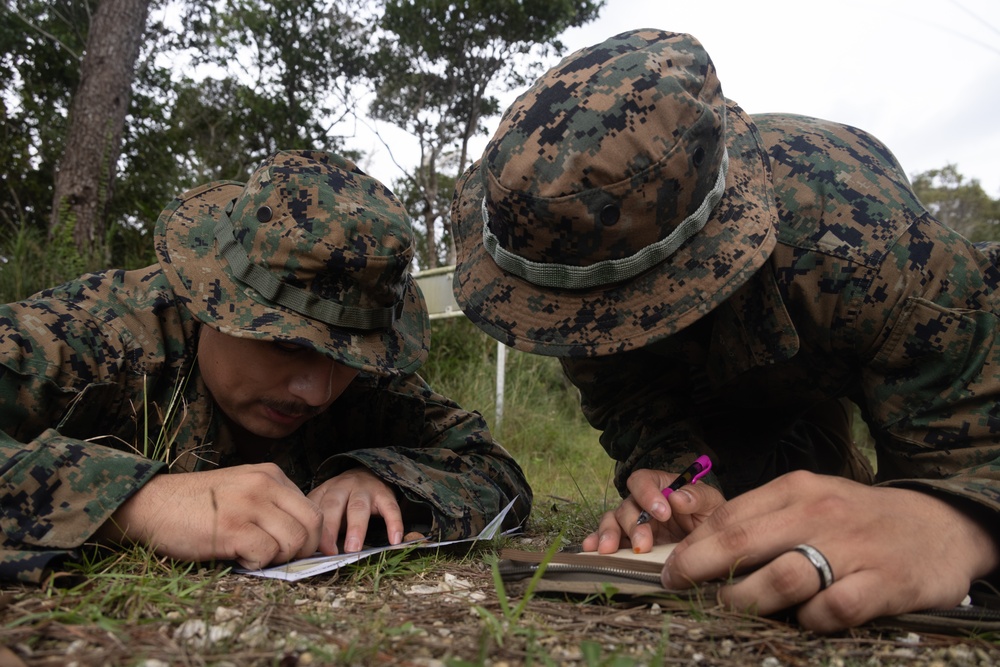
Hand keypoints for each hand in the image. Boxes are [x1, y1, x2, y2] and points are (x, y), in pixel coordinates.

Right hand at [96, 463, 323, 569]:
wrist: (151, 505)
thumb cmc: (197, 505)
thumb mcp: (243, 490)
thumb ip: (273, 506)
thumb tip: (304, 540)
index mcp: (271, 474)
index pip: (313, 510)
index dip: (309, 538)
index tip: (293, 551)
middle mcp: (265, 484)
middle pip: (313, 525)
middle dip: (302, 551)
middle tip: (276, 558)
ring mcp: (250, 504)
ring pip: (295, 542)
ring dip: (277, 558)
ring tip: (252, 554)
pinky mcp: (233, 528)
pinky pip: (267, 554)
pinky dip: (256, 564)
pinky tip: (238, 557)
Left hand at [307, 468, 403, 553]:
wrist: (369, 472)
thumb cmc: (345, 497)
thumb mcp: (327, 503)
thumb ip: (320, 523)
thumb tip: (312, 551)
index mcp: (326, 490)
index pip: (317, 510)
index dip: (316, 531)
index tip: (317, 551)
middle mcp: (343, 486)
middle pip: (334, 505)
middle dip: (330, 529)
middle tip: (331, 552)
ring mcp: (365, 488)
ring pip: (359, 507)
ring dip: (356, 528)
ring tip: (354, 549)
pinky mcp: (385, 493)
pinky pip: (391, 508)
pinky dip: (394, 524)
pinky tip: (394, 540)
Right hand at [581, 468, 724, 553]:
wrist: (711, 545)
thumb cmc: (710, 517)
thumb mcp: (712, 504)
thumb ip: (698, 496)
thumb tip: (677, 497)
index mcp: (660, 486)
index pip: (643, 481)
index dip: (647, 494)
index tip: (662, 513)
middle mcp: (642, 503)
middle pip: (626, 506)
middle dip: (632, 525)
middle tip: (643, 545)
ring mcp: (633, 523)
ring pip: (612, 521)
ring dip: (609, 534)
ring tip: (608, 549)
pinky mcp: (628, 542)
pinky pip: (608, 539)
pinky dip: (597, 542)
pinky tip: (591, 549)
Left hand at [661, 470, 999, 631]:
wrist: (939, 525)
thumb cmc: (858, 516)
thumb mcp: (810, 498)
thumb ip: (763, 516)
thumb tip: (703, 542)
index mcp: (797, 489)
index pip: (729, 517)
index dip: (692, 546)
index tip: (670, 568)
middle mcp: (820, 513)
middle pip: (743, 544)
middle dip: (699, 570)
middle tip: (678, 589)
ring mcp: (852, 548)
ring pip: (782, 578)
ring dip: (747, 600)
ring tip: (732, 609)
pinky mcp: (883, 583)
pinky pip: (833, 609)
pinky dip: (811, 620)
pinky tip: (805, 620)